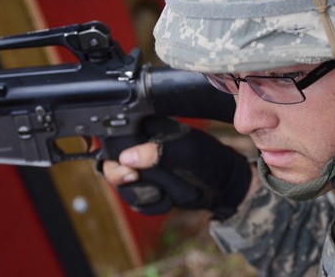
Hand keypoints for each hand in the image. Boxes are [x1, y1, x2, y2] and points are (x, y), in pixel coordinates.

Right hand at [102, 116, 251, 219]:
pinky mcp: (148, 189)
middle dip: (121, 177)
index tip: (127, 166)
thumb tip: (126, 158)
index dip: (113, 151)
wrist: (225, 186)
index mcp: (147, 129)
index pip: (115, 136)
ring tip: (163, 192)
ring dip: (141, 194)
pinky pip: (135, 203)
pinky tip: (167, 200)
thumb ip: (157, 151)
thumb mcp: (186, 150)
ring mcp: (142, 170)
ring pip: (121, 187)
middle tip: (135, 178)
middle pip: (110, 164)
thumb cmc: (209, 159)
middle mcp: (140, 148)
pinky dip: (149, 206)